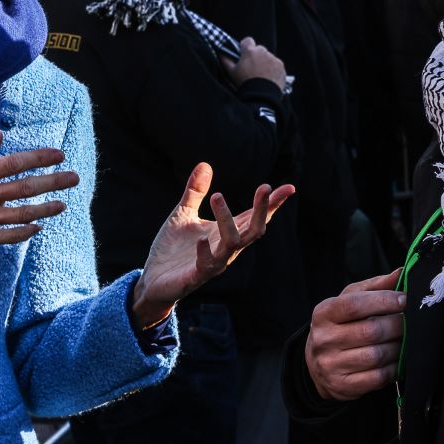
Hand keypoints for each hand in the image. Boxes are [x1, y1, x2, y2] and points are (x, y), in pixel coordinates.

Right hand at [0, 129, 79, 291]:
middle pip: (26, 187)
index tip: (59, 154)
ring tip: (62, 203)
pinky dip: (26, 231)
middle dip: (54, 181)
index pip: (15, 162)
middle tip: (74, 177)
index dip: (40, 158)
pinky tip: (37, 226)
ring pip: (23, 213)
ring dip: (47, 207)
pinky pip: (10, 235)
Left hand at [129, 163, 293, 328]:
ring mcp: (214, 262)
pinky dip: (205, 252)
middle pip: (254, 229)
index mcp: (226, 232)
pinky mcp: (196, 275)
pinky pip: (206, 264)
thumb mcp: (183, 214)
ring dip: (227, 220)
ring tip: (217, 195)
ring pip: (232, 243)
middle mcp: (226, 248)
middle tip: (265, 187)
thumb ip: (195, 192)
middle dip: (262, 209)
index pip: (255, 216)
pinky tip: (200, 239)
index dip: (273, 204)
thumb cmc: (173, 248)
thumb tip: (205, 164)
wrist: (153, 279)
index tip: (290, 187)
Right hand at [221, 37, 286, 90]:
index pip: (247, 40)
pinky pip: (276, 64)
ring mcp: (273, 58)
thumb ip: (226, 61)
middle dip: (256, 56)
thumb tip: (222, 54)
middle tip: (252, 68)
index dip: (245, 47)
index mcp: (250, 51)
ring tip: (261, 75)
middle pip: (259, 49)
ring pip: (268, 57)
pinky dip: (273, 69)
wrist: (261, 95)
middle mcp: (263, 52)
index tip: (244, 55)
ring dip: (265, 62)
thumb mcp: (231, 72)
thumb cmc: (245, 83)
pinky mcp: (281, 66)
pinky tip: (269, 78)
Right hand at [304, 270, 405, 400]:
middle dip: (397, 325)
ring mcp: (331, 364)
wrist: (318, 364)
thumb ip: (374, 287)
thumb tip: (401, 272)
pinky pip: (379, 377)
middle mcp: (323, 339)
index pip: (353, 305)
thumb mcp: (348, 302)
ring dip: (398, 347)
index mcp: (323, 313)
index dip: (383, 301)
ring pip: (377, 355)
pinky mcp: (343, 385)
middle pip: (370, 331)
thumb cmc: (339, 326)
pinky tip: (397, 359)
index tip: (403, 299)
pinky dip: (394, 367)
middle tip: (410, 321)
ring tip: (403, 340)